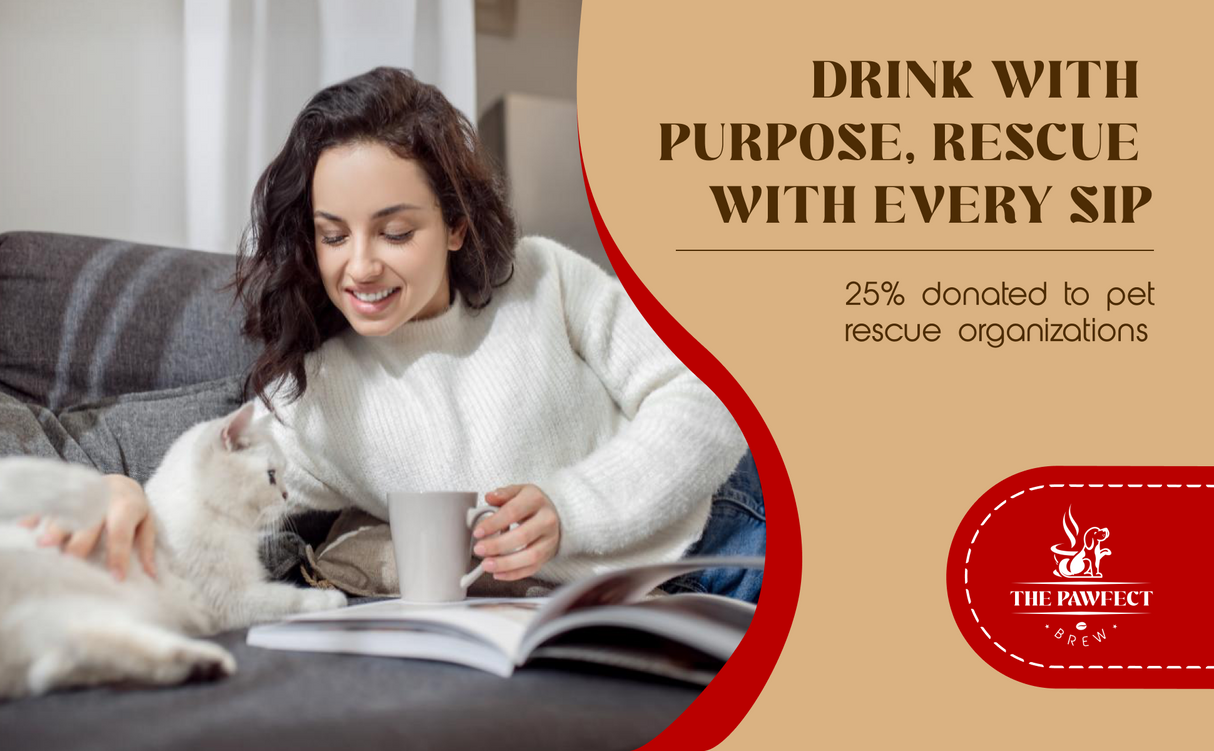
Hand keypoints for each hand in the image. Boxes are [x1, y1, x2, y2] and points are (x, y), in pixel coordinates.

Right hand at [17, 474, 156, 580]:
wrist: (120, 481)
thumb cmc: (133, 509)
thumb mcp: (147, 523)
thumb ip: (147, 547)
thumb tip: (152, 575)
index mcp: (126, 506)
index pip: (121, 532)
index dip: (119, 555)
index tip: (116, 578)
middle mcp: (101, 499)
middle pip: (89, 522)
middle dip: (80, 541)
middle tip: (71, 560)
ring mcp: (80, 496)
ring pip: (66, 513)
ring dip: (54, 530)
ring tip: (43, 546)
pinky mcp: (63, 496)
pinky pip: (48, 506)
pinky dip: (34, 517)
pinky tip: (23, 528)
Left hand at [473, 484, 560, 580]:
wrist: (553, 514)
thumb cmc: (531, 503)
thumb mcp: (518, 491)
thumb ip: (503, 494)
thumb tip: (490, 497)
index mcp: (536, 500)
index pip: (513, 512)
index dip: (494, 523)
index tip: (478, 531)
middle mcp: (547, 520)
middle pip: (522, 536)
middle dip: (498, 545)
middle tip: (479, 549)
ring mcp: (549, 539)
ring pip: (530, 556)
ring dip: (506, 563)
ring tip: (486, 565)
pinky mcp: (548, 555)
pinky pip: (532, 568)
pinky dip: (513, 574)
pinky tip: (498, 573)